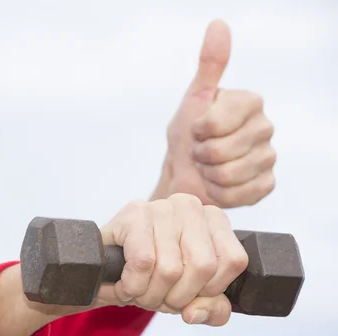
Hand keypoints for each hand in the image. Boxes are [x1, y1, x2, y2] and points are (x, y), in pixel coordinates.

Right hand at [97, 193, 247, 325]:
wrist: (105, 267)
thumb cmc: (152, 275)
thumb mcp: (190, 296)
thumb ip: (212, 310)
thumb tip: (195, 312)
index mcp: (214, 220)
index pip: (233, 261)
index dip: (209, 290)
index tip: (188, 294)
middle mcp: (191, 206)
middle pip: (202, 266)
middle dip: (177, 297)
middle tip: (158, 297)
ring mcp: (162, 206)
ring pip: (170, 268)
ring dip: (150, 294)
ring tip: (140, 291)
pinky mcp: (134, 212)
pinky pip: (143, 262)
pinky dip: (133, 285)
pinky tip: (126, 285)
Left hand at [162, 19, 275, 207]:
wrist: (185, 175)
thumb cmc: (187, 136)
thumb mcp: (193, 98)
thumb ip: (209, 64)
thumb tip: (218, 24)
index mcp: (250, 102)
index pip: (219, 122)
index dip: (199, 131)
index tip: (196, 130)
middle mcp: (265, 127)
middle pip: (224, 150)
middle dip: (202, 154)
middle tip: (200, 152)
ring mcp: (268, 157)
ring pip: (231, 173)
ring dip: (209, 174)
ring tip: (208, 167)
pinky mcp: (266, 184)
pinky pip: (240, 193)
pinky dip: (220, 193)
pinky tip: (218, 184)